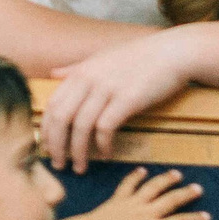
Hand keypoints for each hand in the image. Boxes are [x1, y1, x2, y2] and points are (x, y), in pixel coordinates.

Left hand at [42, 29, 194, 169]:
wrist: (172, 51)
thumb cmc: (139, 56)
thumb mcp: (102, 58)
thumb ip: (76, 68)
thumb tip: (54, 73)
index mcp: (80, 71)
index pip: (52, 105)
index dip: (46, 130)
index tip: (46, 148)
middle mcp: (89, 79)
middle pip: (60, 118)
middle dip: (56, 145)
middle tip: (58, 165)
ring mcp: (107, 89)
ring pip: (81, 126)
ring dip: (78, 152)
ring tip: (80, 167)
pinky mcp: (127, 99)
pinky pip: (106, 128)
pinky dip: (103, 145)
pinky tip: (106, 155)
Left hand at [48, 166, 209, 219]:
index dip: (195, 219)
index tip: (207, 216)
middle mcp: (147, 213)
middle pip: (171, 200)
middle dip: (186, 194)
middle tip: (198, 189)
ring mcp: (133, 203)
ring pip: (153, 187)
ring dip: (166, 180)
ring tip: (177, 174)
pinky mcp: (118, 198)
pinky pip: (129, 184)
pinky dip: (136, 176)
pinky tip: (142, 170)